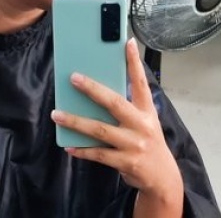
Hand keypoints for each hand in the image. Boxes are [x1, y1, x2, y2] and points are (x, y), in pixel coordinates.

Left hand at [50, 38, 183, 215]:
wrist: (163, 178)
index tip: (126, 42)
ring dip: (76, 122)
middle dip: (93, 89)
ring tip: (57, 114)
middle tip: (73, 77)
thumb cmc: (148, 143)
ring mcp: (134, 144)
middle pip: (114, 103)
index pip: (140, 82)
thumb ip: (127, 107)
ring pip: (100, 130)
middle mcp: (142, 125)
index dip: (134, 62)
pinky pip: (99, 154)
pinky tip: (68, 146)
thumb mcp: (145, 121)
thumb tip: (97, 91)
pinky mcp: (126, 162)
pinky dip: (82, 150)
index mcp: (147, 111)